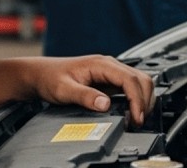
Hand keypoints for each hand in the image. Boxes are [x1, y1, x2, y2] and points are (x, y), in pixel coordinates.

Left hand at [29, 55, 154, 126]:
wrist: (41, 74)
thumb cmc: (50, 78)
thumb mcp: (64, 90)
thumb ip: (84, 96)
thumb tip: (104, 104)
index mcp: (101, 64)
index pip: (129, 79)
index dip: (137, 99)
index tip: (136, 117)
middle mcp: (109, 65)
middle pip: (141, 79)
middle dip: (145, 100)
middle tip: (138, 121)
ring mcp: (111, 72)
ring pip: (139, 82)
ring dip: (143, 99)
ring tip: (137, 118)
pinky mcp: (110, 80)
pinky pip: (131, 87)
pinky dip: (136, 99)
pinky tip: (131, 111)